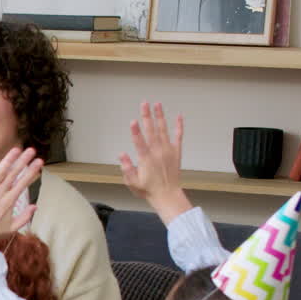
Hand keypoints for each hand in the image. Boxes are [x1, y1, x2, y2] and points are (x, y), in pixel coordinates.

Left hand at [0, 148, 42, 251]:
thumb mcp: (12, 227)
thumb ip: (24, 216)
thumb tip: (35, 206)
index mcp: (9, 201)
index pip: (23, 182)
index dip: (31, 171)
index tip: (39, 162)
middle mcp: (0, 194)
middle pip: (13, 174)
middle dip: (24, 161)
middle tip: (32, 150)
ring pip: (0, 172)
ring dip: (9, 160)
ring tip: (17, 149)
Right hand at [118, 101, 192, 225]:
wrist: (168, 195)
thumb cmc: (149, 190)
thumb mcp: (132, 182)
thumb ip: (127, 168)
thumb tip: (121, 154)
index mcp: (146, 159)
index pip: (139, 142)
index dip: (135, 131)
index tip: (133, 121)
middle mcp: (157, 152)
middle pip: (151, 131)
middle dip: (147, 116)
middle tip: (144, 104)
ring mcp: (168, 151)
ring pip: (163, 130)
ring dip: (160, 116)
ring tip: (157, 104)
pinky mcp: (176, 152)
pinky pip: (178, 136)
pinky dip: (179, 126)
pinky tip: (178, 116)